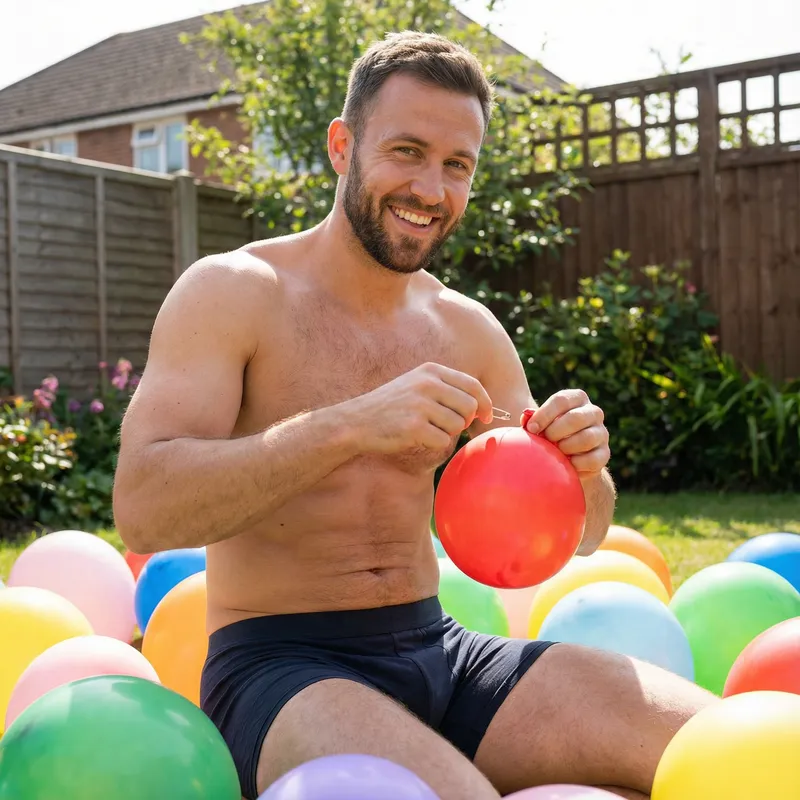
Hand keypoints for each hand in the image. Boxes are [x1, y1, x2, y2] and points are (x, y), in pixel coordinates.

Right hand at [346, 362, 494, 454]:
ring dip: (446, 432)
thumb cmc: (391, 406)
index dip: (485, 402)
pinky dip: (433, 443)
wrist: (357, 421)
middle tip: (449, 426)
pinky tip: (415, 437)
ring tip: (424, 429)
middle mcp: (427, 384)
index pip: (472, 385)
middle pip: (469, 406)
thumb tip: (480, 407)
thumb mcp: (416, 385)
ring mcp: (420, 405)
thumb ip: (447, 390)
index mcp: (430, 371)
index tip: (486, 416)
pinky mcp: (414, 426)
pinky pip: (443, 441)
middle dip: (465, 421)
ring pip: (457, 425)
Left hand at [520, 389, 609, 476]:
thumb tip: (526, 416)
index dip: (544, 415)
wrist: (570, 457)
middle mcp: (593, 412)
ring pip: (586, 438)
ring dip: (565, 448)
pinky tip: (566, 464)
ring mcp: (602, 433)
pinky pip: (592, 460)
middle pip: (575, 418)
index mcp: (576, 398)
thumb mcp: (541, 423)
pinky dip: (575, 464)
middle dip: (555, 432)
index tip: (531, 429)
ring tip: (555, 452)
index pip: (561, 400)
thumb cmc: (550, 434)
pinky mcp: (605, 454)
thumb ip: (532, 419)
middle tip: (545, 441)